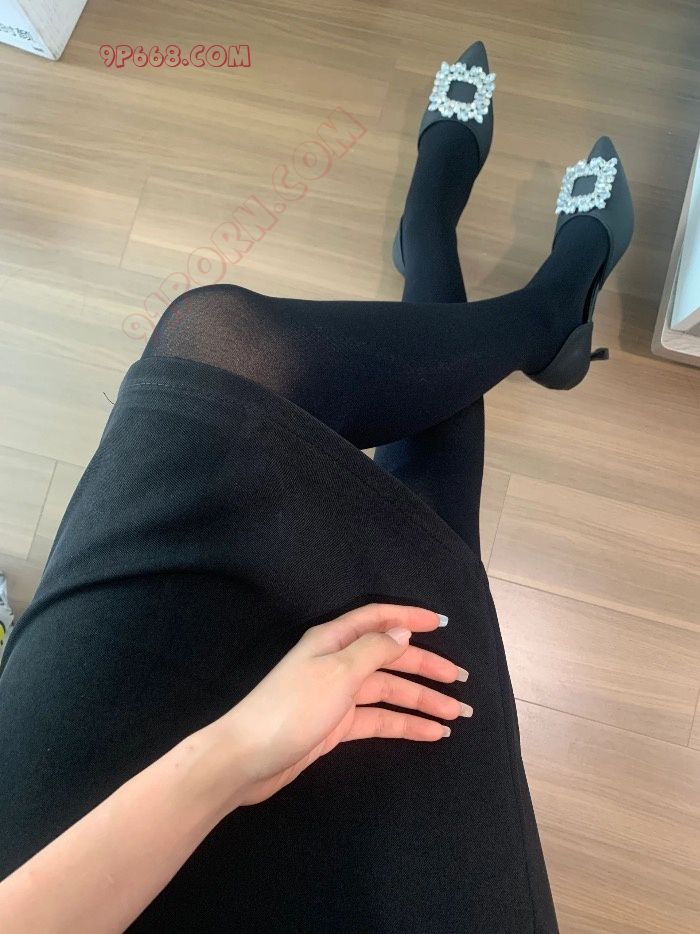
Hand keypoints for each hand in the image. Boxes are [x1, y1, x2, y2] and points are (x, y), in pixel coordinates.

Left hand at [212, 603, 470, 807]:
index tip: (442, 623)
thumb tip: (403, 630)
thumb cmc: (291, 708)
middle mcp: (337, 662)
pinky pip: (380, 719)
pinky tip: (430, 732)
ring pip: (389, 691)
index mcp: (334, 640)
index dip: (409, 617)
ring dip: (422, 701)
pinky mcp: (337, 726)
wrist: (246, 759)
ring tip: (457, 714)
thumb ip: (374, 650)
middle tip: (462, 681)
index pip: (378, 619)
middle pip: (390, 657)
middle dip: (426, 667)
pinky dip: (405, 724)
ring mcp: (337, 695)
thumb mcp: (337, 673)